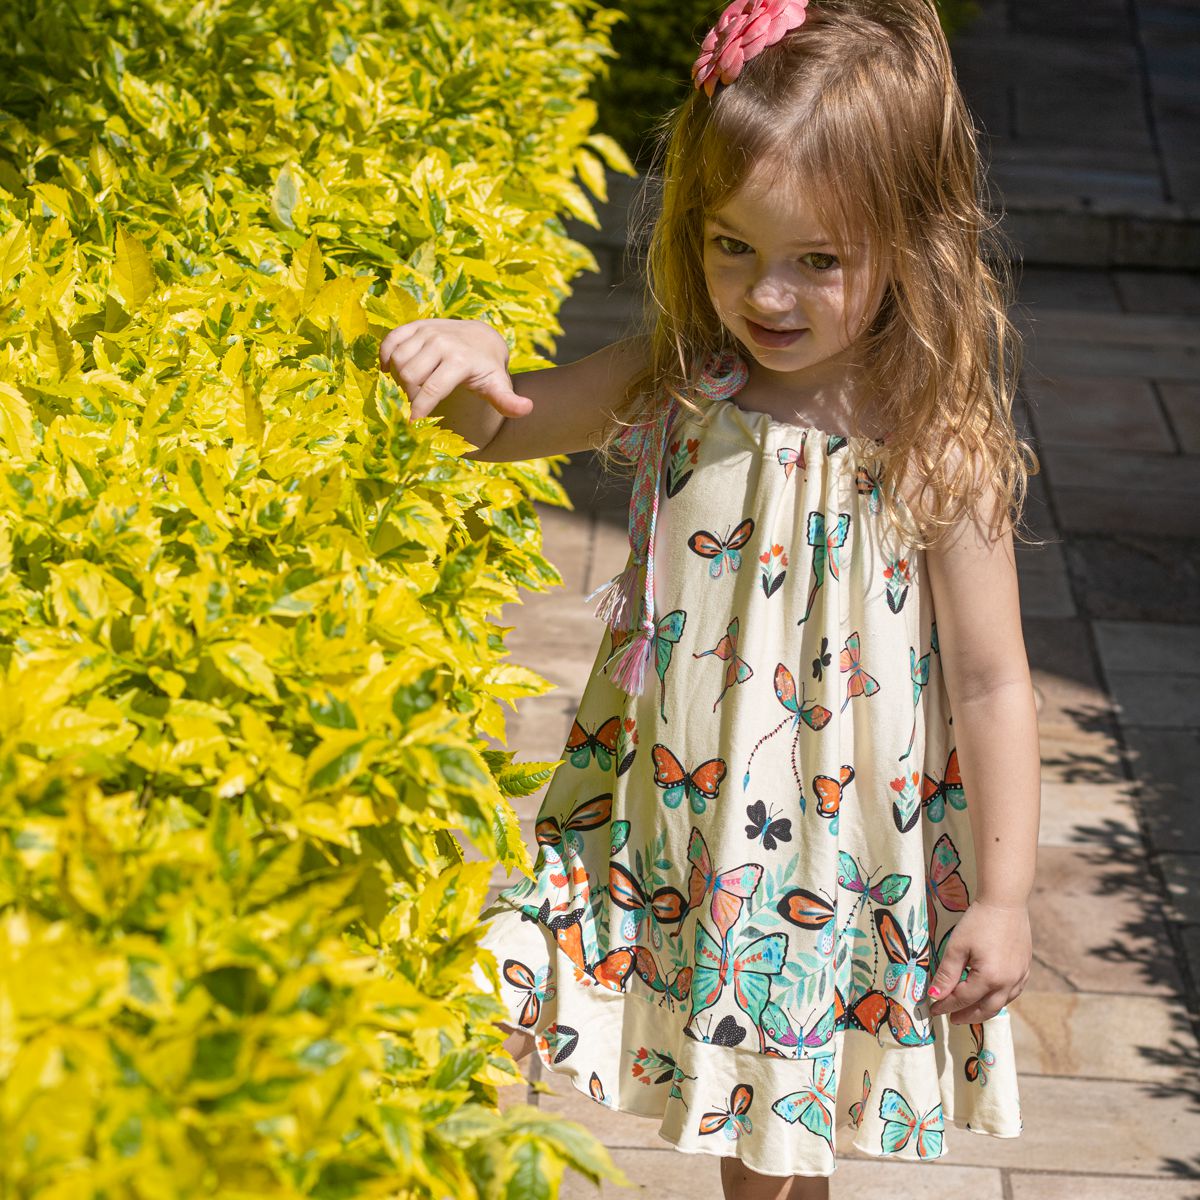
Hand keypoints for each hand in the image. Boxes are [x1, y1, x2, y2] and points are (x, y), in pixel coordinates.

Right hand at [377, 318, 534, 419]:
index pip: (432, 389)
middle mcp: (442, 342)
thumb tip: (527, 408)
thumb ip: (508, 401)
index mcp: (461, 360)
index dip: (419, 410)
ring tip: (407, 389)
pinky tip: (391, 371)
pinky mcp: (416, 325)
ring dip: (396, 378)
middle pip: (410, 375)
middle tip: (414, 405)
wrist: (482, 336)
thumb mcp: (498, 385)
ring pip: (397, 359)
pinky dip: (386, 357)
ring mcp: (428, 331)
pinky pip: (391, 341)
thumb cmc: (487, 369)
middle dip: (407, 395)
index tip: (411, 424)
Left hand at [925, 899, 1030, 1024]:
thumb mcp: (957, 947)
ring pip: (1001, 1003)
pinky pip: (1013, 992)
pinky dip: (999, 998)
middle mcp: (1008, 982)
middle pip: (985, 1009)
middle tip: (951, 1018)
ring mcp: (1020, 976)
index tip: (933, 1009)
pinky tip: (990, 996)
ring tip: (968, 1011)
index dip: (946, 1005)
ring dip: (983, 1009)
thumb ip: (947, 974)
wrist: (1005, 902)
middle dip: (966, 1015)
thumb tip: (935, 995)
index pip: (963, 999)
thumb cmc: (978, 921)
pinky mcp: (1025, 968)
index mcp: (989, 978)